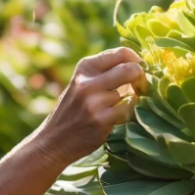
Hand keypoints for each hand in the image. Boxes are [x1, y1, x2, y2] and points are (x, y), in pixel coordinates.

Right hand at [36, 47, 145, 167]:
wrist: (53, 141)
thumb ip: (105, 72)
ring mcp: (94, 101)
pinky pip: (128, 110)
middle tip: (140, 87)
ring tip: (117, 106)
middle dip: (140, 78)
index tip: (139, 70)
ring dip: (131, 99)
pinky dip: (127, 113)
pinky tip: (116, 118)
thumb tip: (139, 64)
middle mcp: (87, 82)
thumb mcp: (82, 83)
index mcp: (85, 67)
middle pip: (130, 69)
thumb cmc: (73, 110)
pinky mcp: (101, 120)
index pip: (121, 53)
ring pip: (131, 93)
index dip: (137, 60)